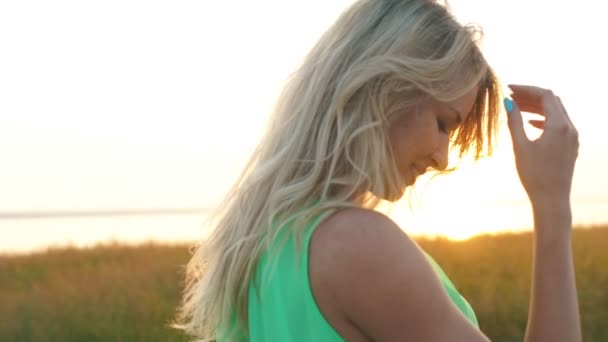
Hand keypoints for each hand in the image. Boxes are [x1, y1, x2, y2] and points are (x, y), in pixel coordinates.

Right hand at [505, 85, 578, 205]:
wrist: (552, 199)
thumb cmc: (534, 175)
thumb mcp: (520, 146)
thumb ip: (514, 122)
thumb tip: (508, 103)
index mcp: (559, 125)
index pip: (545, 95)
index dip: (526, 89)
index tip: (509, 89)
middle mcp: (570, 128)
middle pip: (552, 101)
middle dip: (531, 96)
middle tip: (511, 96)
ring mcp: (573, 137)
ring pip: (557, 111)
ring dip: (537, 106)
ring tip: (518, 107)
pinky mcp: (571, 145)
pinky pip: (560, 123)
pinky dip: (545, 118)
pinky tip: (531, 123)